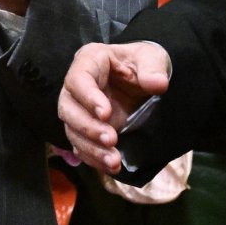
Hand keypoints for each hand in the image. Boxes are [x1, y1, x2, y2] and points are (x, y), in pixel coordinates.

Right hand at [58, 41, 171, 172]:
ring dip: (91, 148)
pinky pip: (81, 146)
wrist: (143, 81)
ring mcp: (79, 109)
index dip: (88, 97)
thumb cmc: (143, 63)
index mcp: (89, 61)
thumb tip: (157, 83)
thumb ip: (153, 68)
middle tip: (111, 139)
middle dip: (87, 127)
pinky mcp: (85, 129)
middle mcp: (77, 86)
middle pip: (68, 107)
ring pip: (72, 130)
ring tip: (113, 161)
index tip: (106, 114)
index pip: (78, 78)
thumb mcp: (152, 57)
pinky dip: (94, 158)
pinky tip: (111, 167)